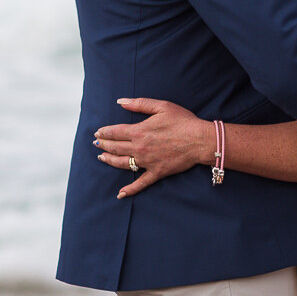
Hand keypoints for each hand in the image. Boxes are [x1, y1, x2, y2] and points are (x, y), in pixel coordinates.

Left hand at [94, 98, 214, 198]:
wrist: (200, 140)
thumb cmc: (183, 121)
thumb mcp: (161, 106)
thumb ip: (139, 104)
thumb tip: (120, 101)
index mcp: (139, 131)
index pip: (115, 132)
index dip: (104, 132)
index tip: (97, 132)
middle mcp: (140, 148)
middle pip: (115, 147)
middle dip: (103, 145)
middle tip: (96, 144)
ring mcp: (147, 162)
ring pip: (122, 163)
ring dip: (110, 161)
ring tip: (101, 158)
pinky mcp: (156, 173)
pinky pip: (140, 183)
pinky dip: (129, 189)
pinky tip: (120, 193)